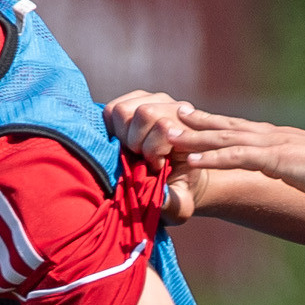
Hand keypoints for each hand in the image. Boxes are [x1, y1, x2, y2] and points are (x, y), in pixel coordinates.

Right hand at [103, 90, 205, 222]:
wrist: (177, 175)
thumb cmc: (178, 190)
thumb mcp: (180, 203)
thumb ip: (172, 202)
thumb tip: (160, 195)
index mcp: (192, 131)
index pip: (164, 126)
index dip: (153, 151)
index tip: (157, 167)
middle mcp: (176, 108)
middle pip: (144, 113)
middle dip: (136, 141)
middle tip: (141, 158)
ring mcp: (155, 100)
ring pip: (123, 109)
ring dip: (123, 134)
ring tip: (132, 150)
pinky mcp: (135, 100)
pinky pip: (111, 109)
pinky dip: (111, 128)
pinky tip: (122, 141)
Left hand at [132, 100, 304, 210]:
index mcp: (285, 141)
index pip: (246, 130)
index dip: (221, 125)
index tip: (201, 120)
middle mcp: (275, 137)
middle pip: (229, 127)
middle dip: (200, 122)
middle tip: (174, 114)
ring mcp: (273, 146)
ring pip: (225, 138)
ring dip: (195, 137)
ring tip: (170, 134)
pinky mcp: (274, 159)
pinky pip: (236, 157)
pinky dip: (212, 158)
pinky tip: (193, 161)